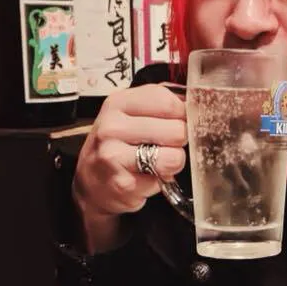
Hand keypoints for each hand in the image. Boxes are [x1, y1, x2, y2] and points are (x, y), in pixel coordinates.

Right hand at [72, 84, 186, 251]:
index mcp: (119, 102)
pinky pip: (162, 181)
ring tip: (158, 160)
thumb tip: (196, 101)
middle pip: (177, 130)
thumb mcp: (133, 111)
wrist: (91, 180)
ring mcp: (113, 156)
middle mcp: (112, 127)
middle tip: (166, 144)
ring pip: (174, 157)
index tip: (179, 120)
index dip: (183, 114)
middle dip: (179, 139)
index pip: (169, 103)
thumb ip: (162, 102)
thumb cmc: (119, 141)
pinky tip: (145, 176)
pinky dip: (160, 181)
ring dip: (173, 161)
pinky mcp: (122, 184)